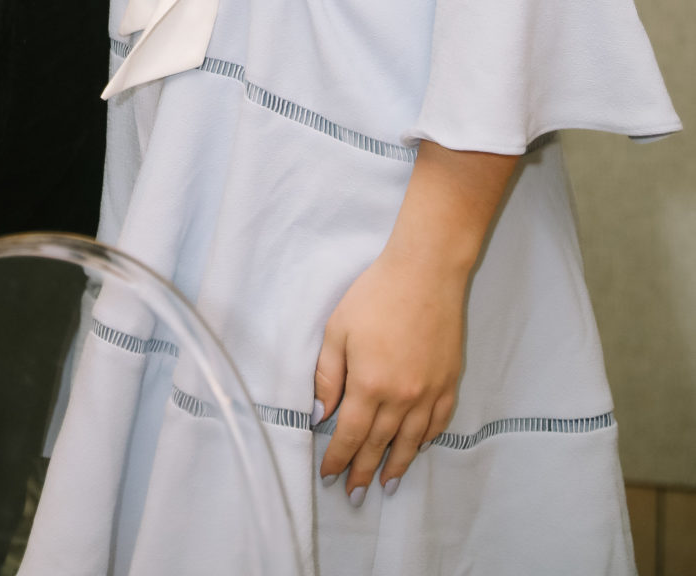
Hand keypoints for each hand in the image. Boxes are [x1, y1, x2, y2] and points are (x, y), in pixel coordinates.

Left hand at [313, 247, 464, 503]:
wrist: (426, 273)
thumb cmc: (375, 295)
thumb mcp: (337, 330)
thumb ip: (328, 376)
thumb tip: (320, 415)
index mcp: (369, 385)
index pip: (350, 435)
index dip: (338, 459)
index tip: (329, 476)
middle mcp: (401, 398)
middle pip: (378, 445)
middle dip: (363, 472)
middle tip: (353, 496)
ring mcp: (429, 393)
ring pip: (410, 442)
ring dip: (396, 467)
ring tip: (385, 486)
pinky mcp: (449, 383)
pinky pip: (437, 424)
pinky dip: (425, 442)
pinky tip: (416, 450)